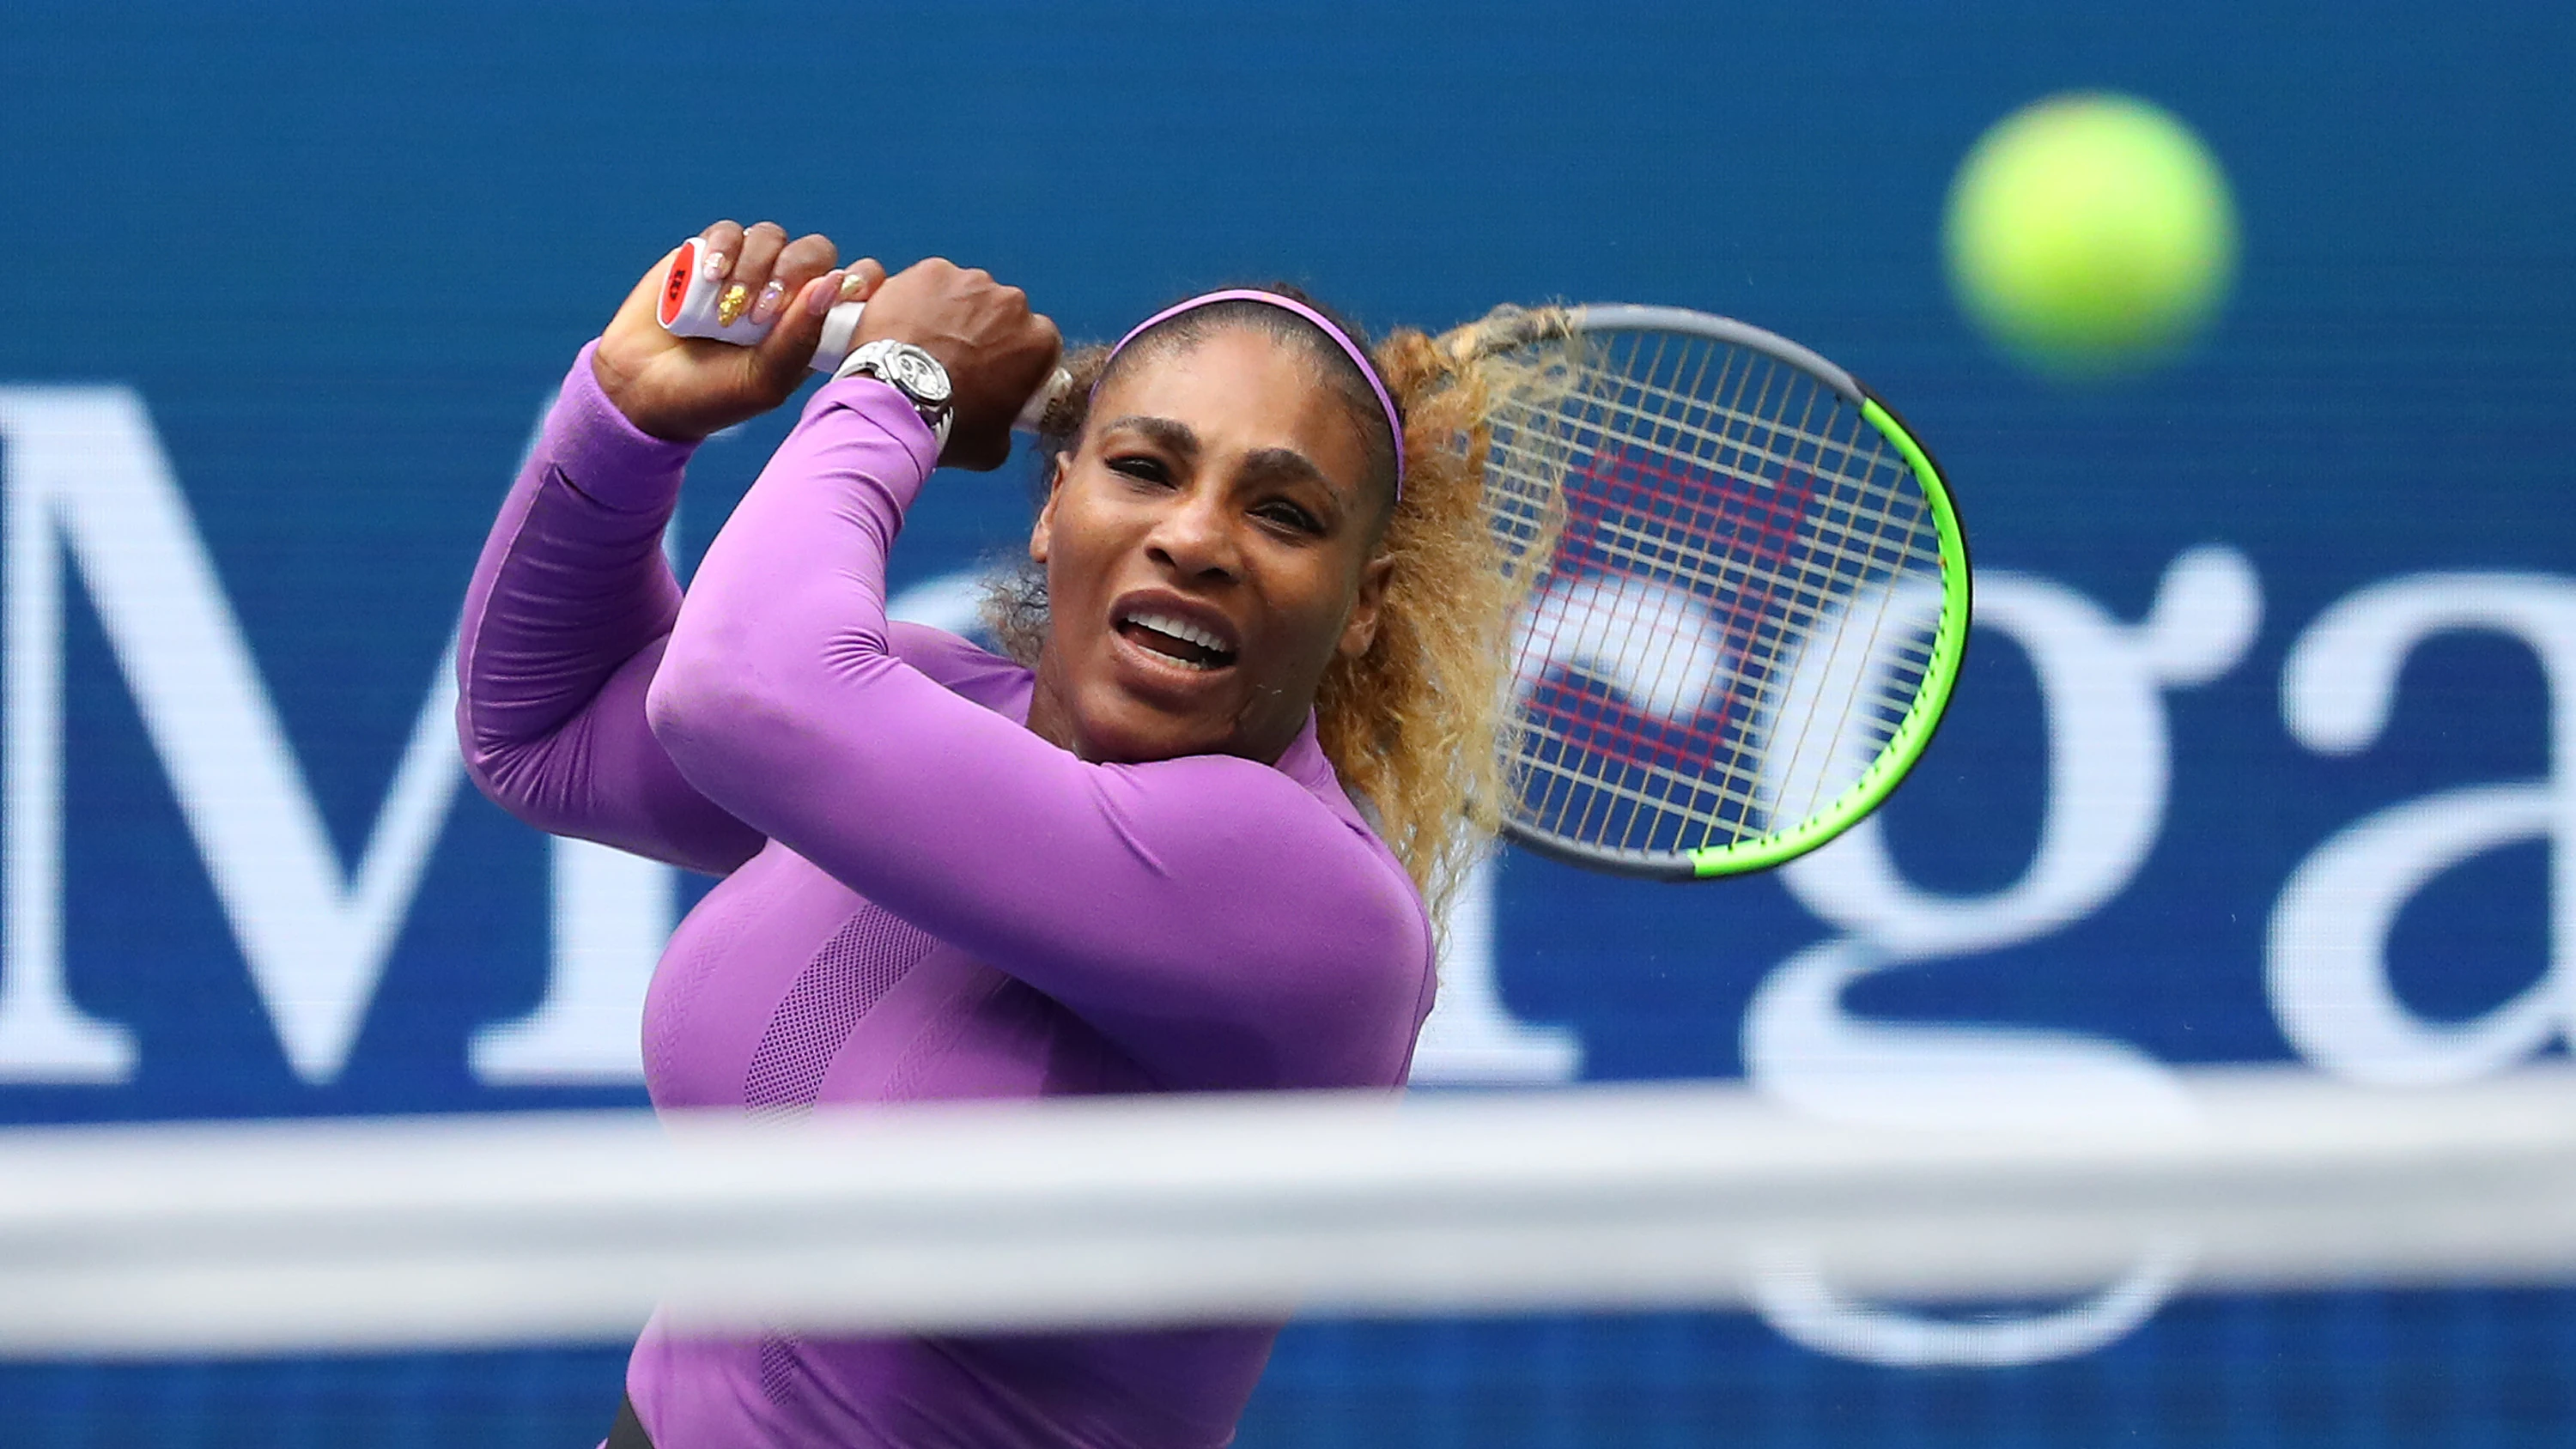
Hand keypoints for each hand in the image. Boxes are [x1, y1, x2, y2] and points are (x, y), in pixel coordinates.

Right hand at [592, 221, 891, 442]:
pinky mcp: (709, 254)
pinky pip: (730, 231)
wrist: (642, 390)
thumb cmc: (712, 397)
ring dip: (754, 268)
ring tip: (729, 310)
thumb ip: (799, 338)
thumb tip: (835, 282)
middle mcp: (785, 293)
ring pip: (773, 238)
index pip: (855, 284)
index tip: (850, 290)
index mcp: (812, 326)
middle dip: (795, 272)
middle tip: (765, 312)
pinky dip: (724, 249)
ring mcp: (748, 269)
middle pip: (815, 251)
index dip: (860, 280)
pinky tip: (710, 278)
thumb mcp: (763, 381)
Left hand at [854, 258, 1061, 470]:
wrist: (897, 402)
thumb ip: (1006, 421)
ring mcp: (970, 282)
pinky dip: (918, 297)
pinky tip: (904, 325)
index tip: (994, 370)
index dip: (1014, 356)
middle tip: (954, 359)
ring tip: (923, 343)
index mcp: (1039, 341)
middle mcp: (1012, 302)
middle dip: (983, 330)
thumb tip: (999, 420)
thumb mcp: (994, 444)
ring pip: (964, 293)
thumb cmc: (949, 426)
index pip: (1036, 341)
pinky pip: (928, 282)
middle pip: (1001, 311)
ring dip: (951, 311)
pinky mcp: (930, 271)